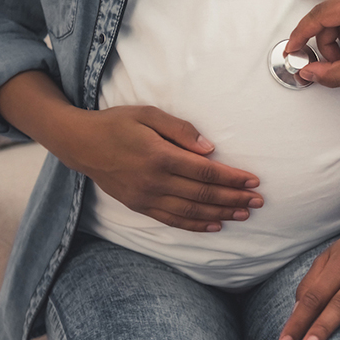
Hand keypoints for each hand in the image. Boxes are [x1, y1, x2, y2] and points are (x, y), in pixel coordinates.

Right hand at [60, 105, 262, 231]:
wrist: (81, 144)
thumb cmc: (118, 124)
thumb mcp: (148, 114)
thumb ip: (180, 129)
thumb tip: (209, 148)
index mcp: (159, 156)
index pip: (205, 172)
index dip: (232, 178)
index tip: (253, 180)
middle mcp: (154, 181)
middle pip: (203, 196)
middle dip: (234, 199)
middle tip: (259, 201)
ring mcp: (146, 198)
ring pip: (191, 212)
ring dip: (221, 214)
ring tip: (245, 214)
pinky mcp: (139, 206)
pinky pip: (173, 220)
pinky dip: (196, 225)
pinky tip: (216, 225)